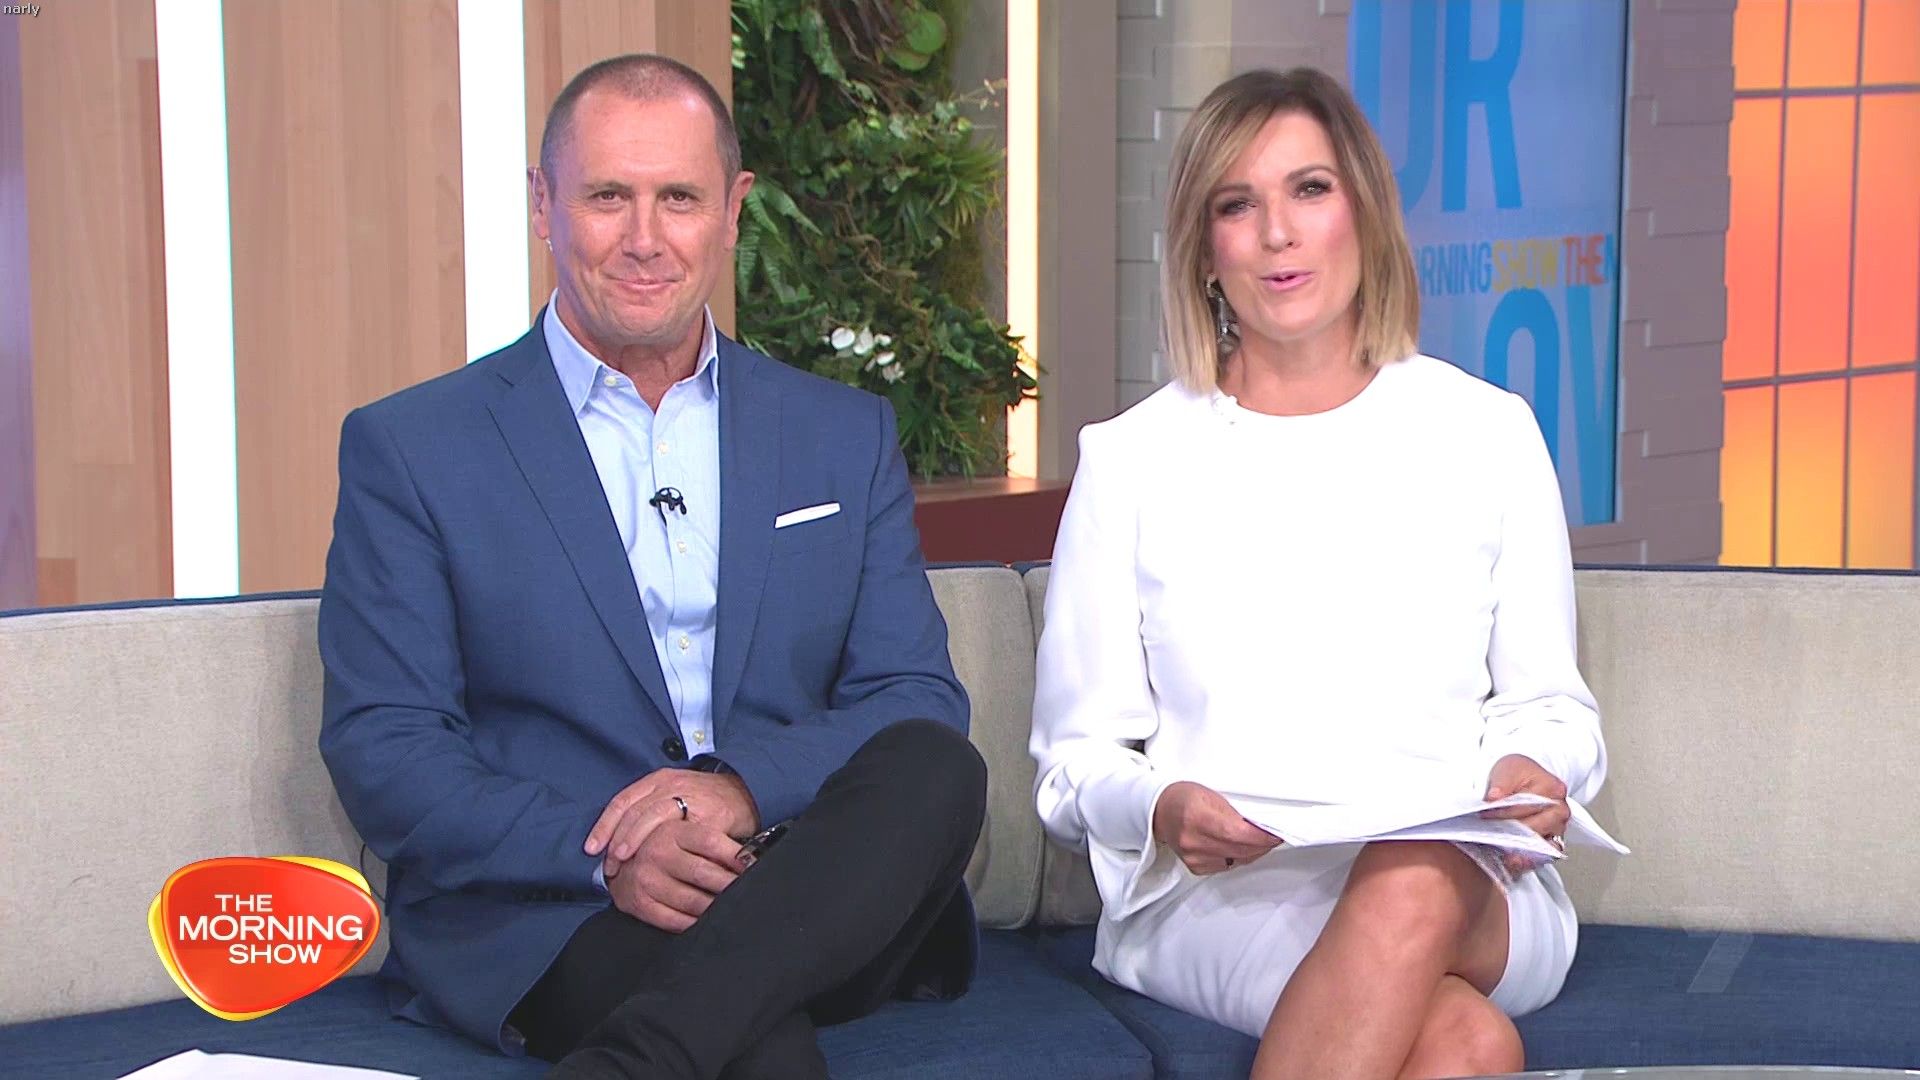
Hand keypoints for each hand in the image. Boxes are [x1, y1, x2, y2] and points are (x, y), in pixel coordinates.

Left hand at [587, 768, 759, 879]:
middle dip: (615, 838)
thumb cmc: (707, 801)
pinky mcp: (706, 812)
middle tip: (608, 863)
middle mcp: (669, 784)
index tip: (592, 848)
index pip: (622, 801)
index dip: (604, 825)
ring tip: (624, 860)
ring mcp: (688, 796)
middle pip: (632, 810)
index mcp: (658, 780)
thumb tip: (617, 842)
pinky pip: (680, 830)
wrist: (747, 793)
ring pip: (651, 816)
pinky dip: (665, 846)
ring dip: (634, 839)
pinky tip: (658, 859)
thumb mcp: (674, 796)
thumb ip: (650, 811)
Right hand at [604, 818, 743, 931]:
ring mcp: (646, 879)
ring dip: (716, 907)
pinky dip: (696, 923)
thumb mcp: (682, 832)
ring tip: (732, 907)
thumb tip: (749, 856)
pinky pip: (675, 920)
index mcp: (670, 830)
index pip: (711, 841)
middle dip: (730, 884)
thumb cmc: (662, 847)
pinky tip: (709, 920)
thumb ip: (710, 840)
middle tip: (748, 890)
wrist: (617, 863)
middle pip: (704, 872)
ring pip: (693, 900)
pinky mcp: (639, 903)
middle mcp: (656, 852)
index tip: (753, 865)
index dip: (736, 855)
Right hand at [1151, 781, 1281, 874]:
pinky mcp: (1196, 868)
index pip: (1240, 833)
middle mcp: (1194, 840)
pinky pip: (1228, 866)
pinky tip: (1239, 846)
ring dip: (1253, 851)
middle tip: (1273, 835)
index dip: (1262, 836)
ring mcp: (1194, 857)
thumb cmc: (1184, 798)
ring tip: (1259, 839)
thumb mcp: (1210, 794)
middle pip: (1241, 849)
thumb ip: (1235, 811)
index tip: (1276, 833)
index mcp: (1198, 816)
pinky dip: (1239, 856)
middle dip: (1262, 844)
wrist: (1159, 812)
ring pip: (1238, 860)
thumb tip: (1262, 825)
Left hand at [1481, 754, 1569, 875]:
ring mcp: (1557, 829)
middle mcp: (1560, 811)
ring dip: (1518, 848)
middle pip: (1534, 828)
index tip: (1484, 814)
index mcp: (1553, 789)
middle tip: (1488, 833)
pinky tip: (1512, 861)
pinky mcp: (1551, 843)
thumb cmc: (1518, 775)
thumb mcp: (1508, 769)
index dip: (1503, 811)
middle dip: (1509, 831)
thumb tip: (1494, 797)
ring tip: (1498, 849)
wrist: (1523, 781)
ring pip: (1540, 846)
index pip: (1525, 806)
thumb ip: (1502, 783)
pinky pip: (1543, 857)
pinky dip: (1527, 860)